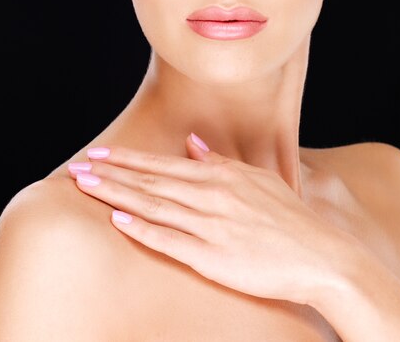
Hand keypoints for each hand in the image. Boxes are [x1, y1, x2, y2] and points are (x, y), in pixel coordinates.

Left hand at [68, 133, 357, 303]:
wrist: (322, 256)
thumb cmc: (290, 219)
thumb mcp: (257, 180)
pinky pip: (170, 240)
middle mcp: (211, 195)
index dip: (128, 159)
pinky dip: (142, 228)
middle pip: (150, 182)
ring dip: (116, 194)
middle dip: (111, 172)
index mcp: (221, 176)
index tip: (100, 154)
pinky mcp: (213, 256)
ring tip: (85, 186)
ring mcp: (210, 225)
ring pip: (153, 205)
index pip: (163, 164)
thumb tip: (193, 144)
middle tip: (77, 166)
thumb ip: (221, 162)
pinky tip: (118, 219)